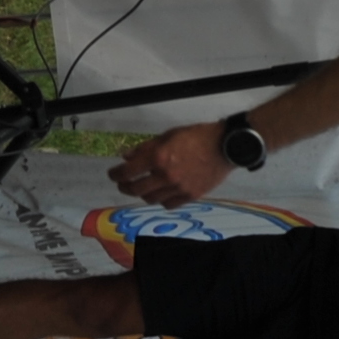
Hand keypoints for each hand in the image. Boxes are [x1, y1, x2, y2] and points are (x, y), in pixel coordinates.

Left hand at [112, 123, 226, 207]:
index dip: (116, 175)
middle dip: (125, 187)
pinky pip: (168, 204)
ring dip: (143, 194)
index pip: (127, 171)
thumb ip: (145, 147)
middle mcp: (165, 175)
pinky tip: (161, 193)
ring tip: (143, 187)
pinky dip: (161, 199)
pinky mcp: (190, 196)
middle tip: (123, 183)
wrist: (225, 146)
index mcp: (158, 157)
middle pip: (136, 189)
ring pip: (151, 199)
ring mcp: (178, 188)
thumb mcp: (168, 135)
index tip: (113, 174)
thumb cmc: (198, 136)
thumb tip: (127, 157)